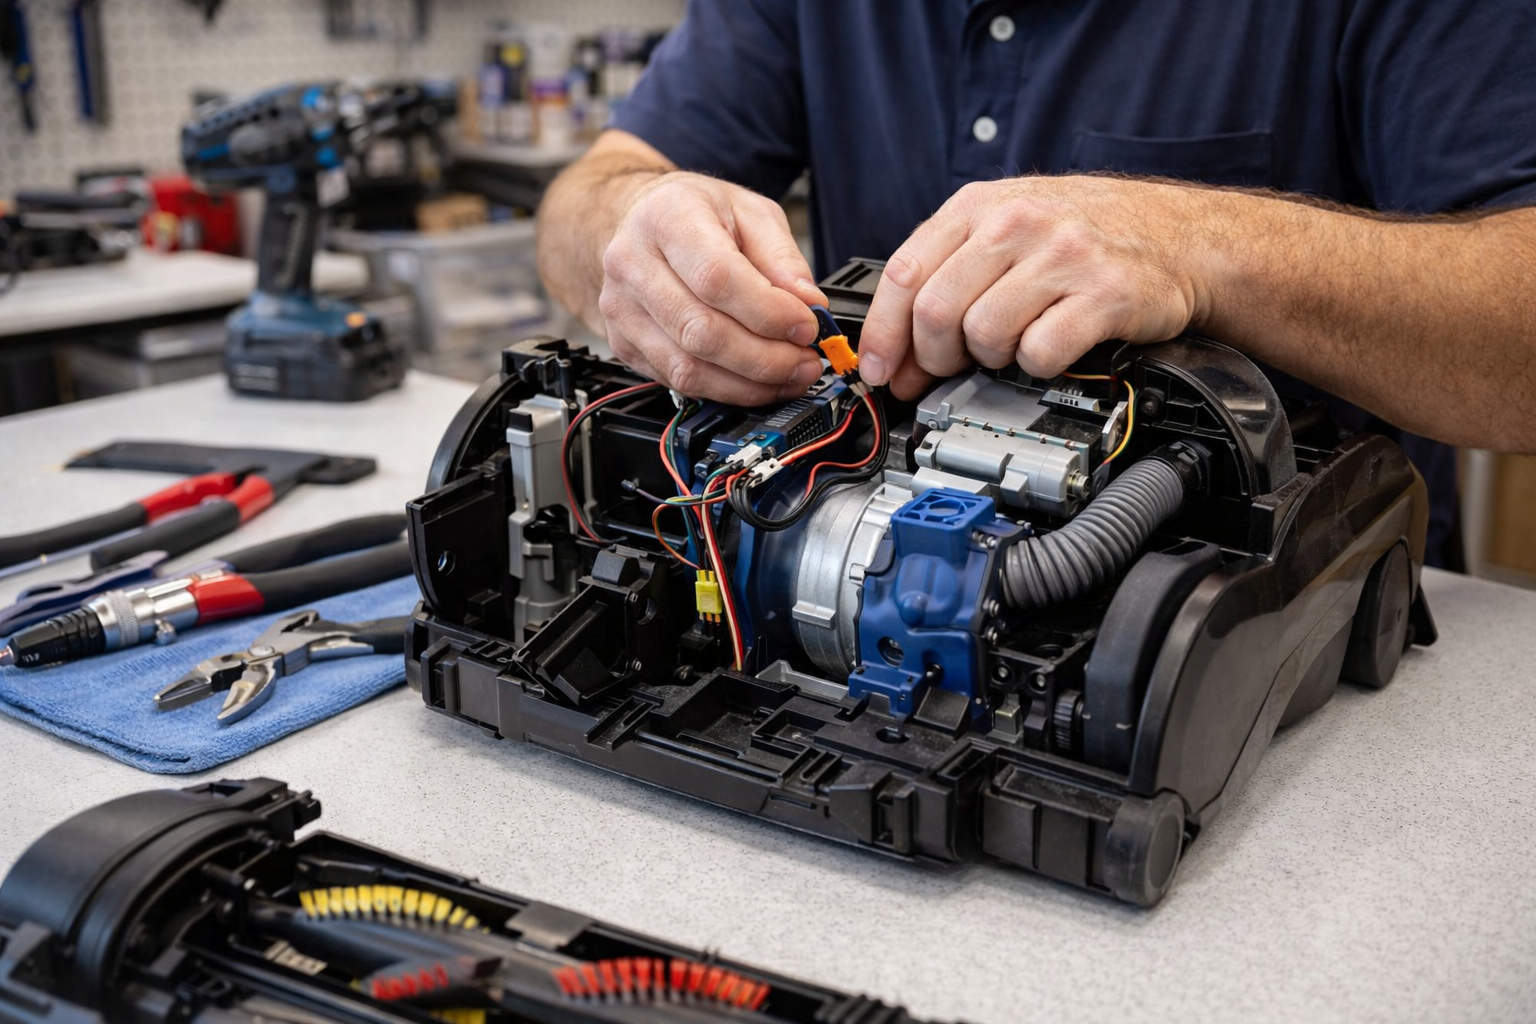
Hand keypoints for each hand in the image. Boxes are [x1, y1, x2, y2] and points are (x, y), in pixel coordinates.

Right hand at [597, 172, 826, 404]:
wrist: (640, 221)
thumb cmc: (695, 213)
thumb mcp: (751, 212)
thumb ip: (783, 258)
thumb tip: (808, 304)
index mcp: (666, 219)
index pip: (716, 278)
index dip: (768, 312)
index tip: (806, 326)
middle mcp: (633, 265)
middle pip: (701, 332)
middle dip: (765, 358)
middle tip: (806, 361)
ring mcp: (622, 310)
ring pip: (688, 368)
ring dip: (748, 384)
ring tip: (789, 376)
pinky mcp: (624, 344)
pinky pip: (678, 382)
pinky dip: (725, 390)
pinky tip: (756, 382)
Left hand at [858, 176, 1212, 398]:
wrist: (1176, 235)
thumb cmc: (1083, 236)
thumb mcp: (1006, 229)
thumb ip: (948, 274)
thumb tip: (895, 352)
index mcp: (980, 206)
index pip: (904, 274)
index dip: (883, 335)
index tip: (879, 371)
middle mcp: (1018, 223)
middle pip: (936, 312)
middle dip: (934, 357)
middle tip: (951, 368)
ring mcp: (1062, 256)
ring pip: (984, 335)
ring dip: (990, 360)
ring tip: (1012, 347)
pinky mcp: (1103, 294)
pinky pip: (1040, 352)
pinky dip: (1037, 367)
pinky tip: (1050, 349)